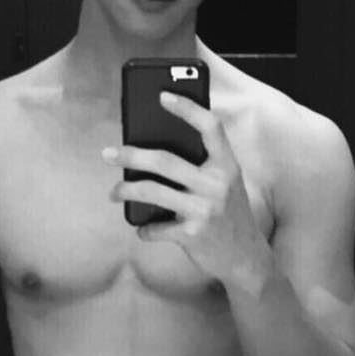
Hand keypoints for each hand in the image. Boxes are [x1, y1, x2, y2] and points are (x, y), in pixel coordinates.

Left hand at [102, 91, 271, 287]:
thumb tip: (151, 149)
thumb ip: (202, 166)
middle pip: (165, 160)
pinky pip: (155, 227)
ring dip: (126, 190)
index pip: (210, 127)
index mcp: (228, 166)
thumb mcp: (225, 185)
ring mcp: (205, 210)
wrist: (246, 259)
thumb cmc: (228, 214)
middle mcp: (218, 184)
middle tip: (108, 153)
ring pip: (152, 191)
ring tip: (114, 192)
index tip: (162, 96)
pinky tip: (142, 228)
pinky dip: (144, 229)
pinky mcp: (192, 235)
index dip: (187, 108)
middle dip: (131, 155)